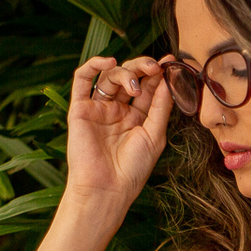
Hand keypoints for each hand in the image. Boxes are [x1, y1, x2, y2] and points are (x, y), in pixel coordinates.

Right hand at [63, 55, 175, 205]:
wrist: (107, 188)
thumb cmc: (133, 168)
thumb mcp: (155, 134)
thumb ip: (161, 106)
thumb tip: (170, 78)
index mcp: (137, 117)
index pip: (148, 88)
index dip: (158, 74)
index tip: (171, 62)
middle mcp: (117, 110)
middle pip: (129, 78)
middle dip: (142, 68)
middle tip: (154, 67)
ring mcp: (98, 108)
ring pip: (110, 76)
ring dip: (125, 73)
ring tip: (134, 86)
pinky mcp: (80, 109)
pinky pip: (82, 80)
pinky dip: (93, 66)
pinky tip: (108, 62)